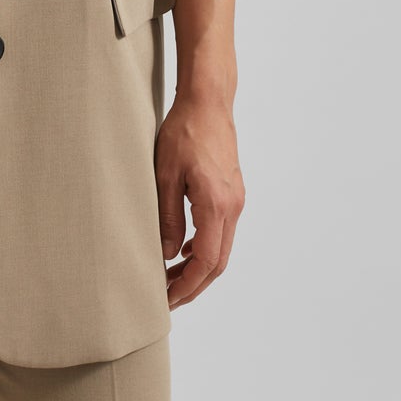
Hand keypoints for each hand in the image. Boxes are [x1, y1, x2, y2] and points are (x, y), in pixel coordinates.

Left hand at [154, 94, 244, 308]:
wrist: (208, 102)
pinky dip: (205, 248)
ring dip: (199, 268)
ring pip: (221, 248)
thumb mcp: (164, 174)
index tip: (167, 299)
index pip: (207, 261)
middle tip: (167, 298)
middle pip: (218, 262)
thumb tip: (168, 255)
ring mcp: (236, 200)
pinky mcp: (232, 192)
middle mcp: (233, 207)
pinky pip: (221, 231)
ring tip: (171, 278)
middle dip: (193, 285)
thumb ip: (167, 218)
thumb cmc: (184, 132)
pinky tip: (184, 250)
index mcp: (217, 205)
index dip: (187, 285)